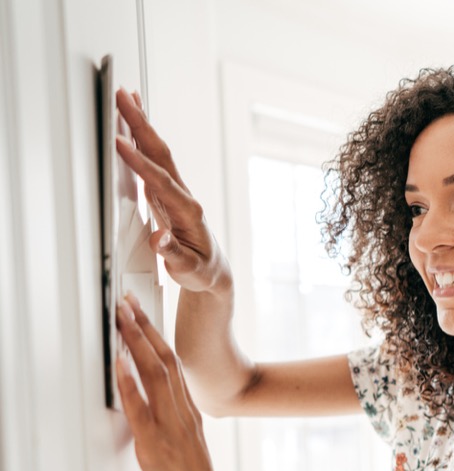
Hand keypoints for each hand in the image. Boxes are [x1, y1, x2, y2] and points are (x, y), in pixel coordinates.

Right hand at [115, 88, 231, 293]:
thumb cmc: (200, 270)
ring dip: (142, 124)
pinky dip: (142, 140)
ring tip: (127, 98)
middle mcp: (184, 197)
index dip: (140, 162)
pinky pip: (153, 161)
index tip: (120, 143)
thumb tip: (160, 240)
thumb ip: (173, 254)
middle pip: (160, 154)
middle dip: (142, 124)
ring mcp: (175, 192)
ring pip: (157, 152)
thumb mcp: (187, 269)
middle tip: (123, 96)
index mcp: (189, 212)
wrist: (212, 271)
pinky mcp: (167, 193)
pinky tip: (132, 126)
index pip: (161, 181)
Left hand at [115, 292, 239, 470]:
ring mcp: (171, 430)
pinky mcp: (156, 449)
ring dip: (136, 343)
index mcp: (188, 416)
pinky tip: (120, 363)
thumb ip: (172, 431)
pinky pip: (141, 410)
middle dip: (143, 327)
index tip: (141, 313)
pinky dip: (130, 383)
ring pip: (155, 376)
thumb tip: (153, 418)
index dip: (155, 336)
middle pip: (165, 361)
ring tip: (123, 317)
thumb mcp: (185, 454)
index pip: (172, 365)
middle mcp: (182, 416)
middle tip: (129, 300)